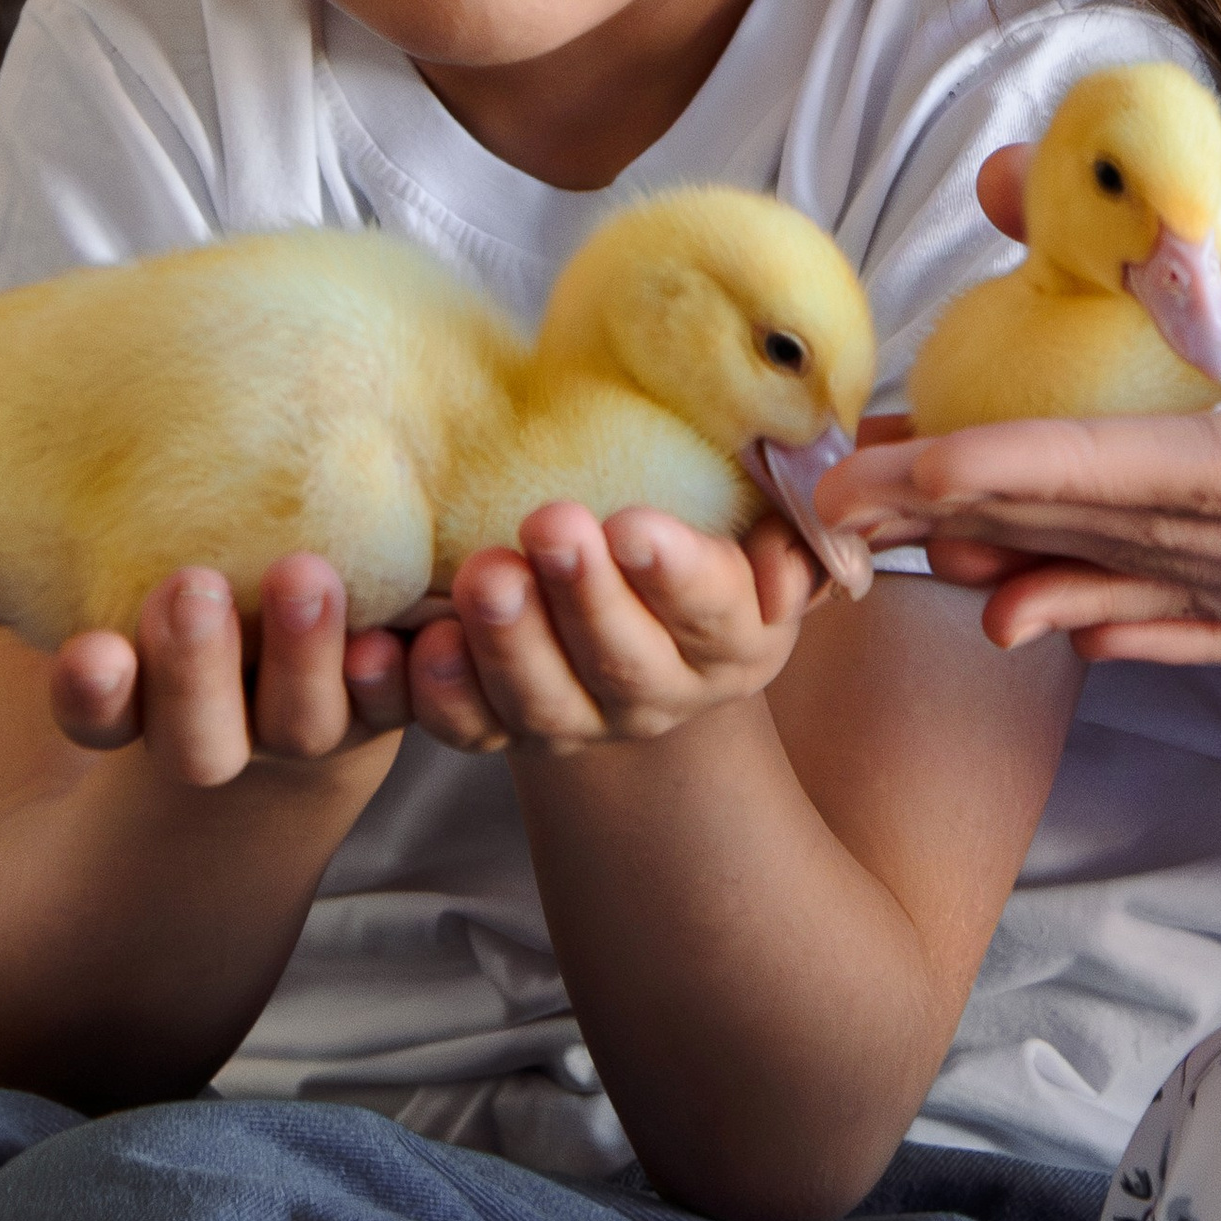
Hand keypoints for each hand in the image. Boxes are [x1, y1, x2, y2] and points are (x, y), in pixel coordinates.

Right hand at [0, 538, 409, 780]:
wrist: (323, 613)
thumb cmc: (178, 588)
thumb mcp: (95, 578)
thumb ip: (17, 571)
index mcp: (145, 708)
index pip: (104, 717)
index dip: (95, 693)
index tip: (88, 652)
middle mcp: (229, 727)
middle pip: (204, 736)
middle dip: (194, 670)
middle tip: (192, 587)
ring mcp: (316, 715)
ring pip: (309, 719)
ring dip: (304, 658)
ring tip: (309, 576)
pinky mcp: (403, 689)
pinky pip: (415, 699)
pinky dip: (420, 675)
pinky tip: (422, 632)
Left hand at [402, 503, 818, 754]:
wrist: (635, 616)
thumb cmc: (695, 538)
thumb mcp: (755, 520)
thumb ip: (784, 513)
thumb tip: (819, 490)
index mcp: (735, 638)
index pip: (713, 610)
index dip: (676, 573)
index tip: (636, 526)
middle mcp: (661, 693)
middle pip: (622, 659)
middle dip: (583, 593)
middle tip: (549, 522)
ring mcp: (579, 720)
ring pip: (541, 701)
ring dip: (506, 640)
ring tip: (481, 576)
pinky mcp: (504, 730)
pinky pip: (466, 727)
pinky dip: (431, 692)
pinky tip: (401, 648)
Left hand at [815, 336, 1220, 709]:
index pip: (1179, 482)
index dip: (1040, 475)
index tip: (920, 470)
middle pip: (1127, 532)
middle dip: (975, 517)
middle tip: (828, 506)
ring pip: (1157, 574)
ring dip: (1022, 561)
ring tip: (897, 558)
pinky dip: (1135, 617)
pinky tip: (1063, 628)